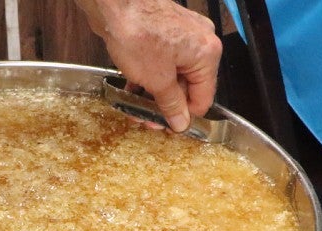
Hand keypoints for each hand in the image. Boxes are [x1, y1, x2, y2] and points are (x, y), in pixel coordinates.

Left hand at [77, 0, 221, 132]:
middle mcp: (200, 41)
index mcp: (207, 54)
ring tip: (136, 107)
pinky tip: (134, 89)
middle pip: (188, 86)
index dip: (184, 116)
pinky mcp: (164, 30)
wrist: (114, 4)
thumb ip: (171, 105)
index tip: (167, 127)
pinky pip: (163, 61)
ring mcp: (182, 34)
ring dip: (156, 94)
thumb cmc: (137, 33)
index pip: (203, 98)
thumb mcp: (157, 80)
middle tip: (148, 120)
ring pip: (173, 75)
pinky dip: (151, 76)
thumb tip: (181, 123)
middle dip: (166, 106)